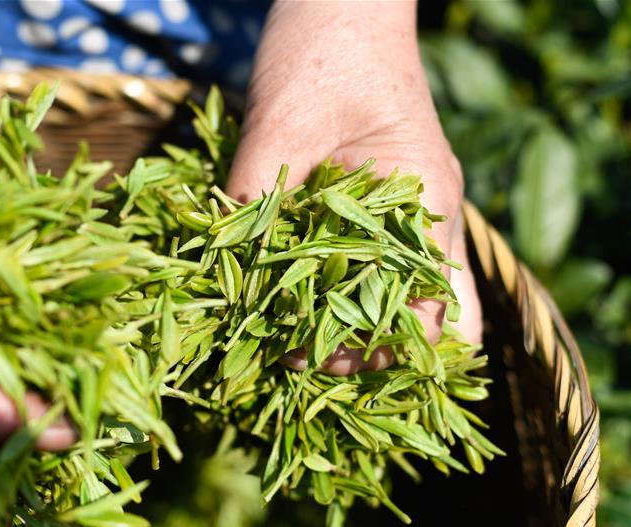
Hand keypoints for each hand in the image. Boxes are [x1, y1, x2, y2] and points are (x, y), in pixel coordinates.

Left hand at [227, 1, 481, 373]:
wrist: (343, 1)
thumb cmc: (322, 50)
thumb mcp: (280, 125)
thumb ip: (253, 197)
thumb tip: (220, 276)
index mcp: (427, 203)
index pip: (435, 311)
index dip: (384, 353)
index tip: (319, 362)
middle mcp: (427, 218)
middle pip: (428, 320)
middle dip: (372, 353)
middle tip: (304, 361)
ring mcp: (405, 212)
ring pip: (399, 299)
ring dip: (354, 329)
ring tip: (293, 345)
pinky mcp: (371, 204)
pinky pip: (366, 266)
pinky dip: (334, 293)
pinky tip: (287, 303)